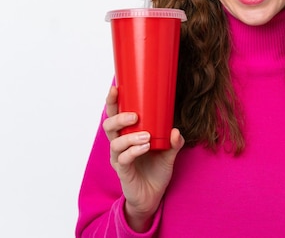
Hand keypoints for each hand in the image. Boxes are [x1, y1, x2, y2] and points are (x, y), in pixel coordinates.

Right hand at [102, 86, 184, 231]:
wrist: (152, 196)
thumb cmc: (156, 169)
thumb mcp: (169, 153)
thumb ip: (173, 142)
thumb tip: (175, 130)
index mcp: (127, 135)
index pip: (115, 115)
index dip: (112, 102)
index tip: (115, 88)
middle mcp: (119, 145)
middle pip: (109, 126)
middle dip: (118, 117)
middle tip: (134, 115)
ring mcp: (119, 158)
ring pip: (115, 143)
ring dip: (131, 137)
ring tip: (146, 136)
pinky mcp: (123, 172)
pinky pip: (124, 159)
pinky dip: (134, 151)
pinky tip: (145, 147)